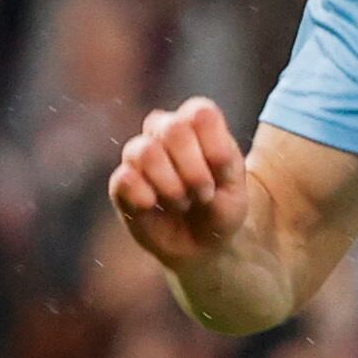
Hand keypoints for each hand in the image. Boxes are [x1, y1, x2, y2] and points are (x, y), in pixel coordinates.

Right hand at [106, 99, 254, 270]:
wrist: (203, 245)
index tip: (223, 172)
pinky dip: (144, 196)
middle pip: (173, 128)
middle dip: (194, 170)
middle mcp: (164, 131)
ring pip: (146, 151)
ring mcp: (139, 155)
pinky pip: (124, 178)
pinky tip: (154, 206)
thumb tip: (195, 147)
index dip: (213, 146)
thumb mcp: (236, 188)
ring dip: (171, 186)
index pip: (200, 112)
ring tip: (182, 203)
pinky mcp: (121, 182)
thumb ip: (223, 162)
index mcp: (198, 125)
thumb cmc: (222, 208)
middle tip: (203, 194)